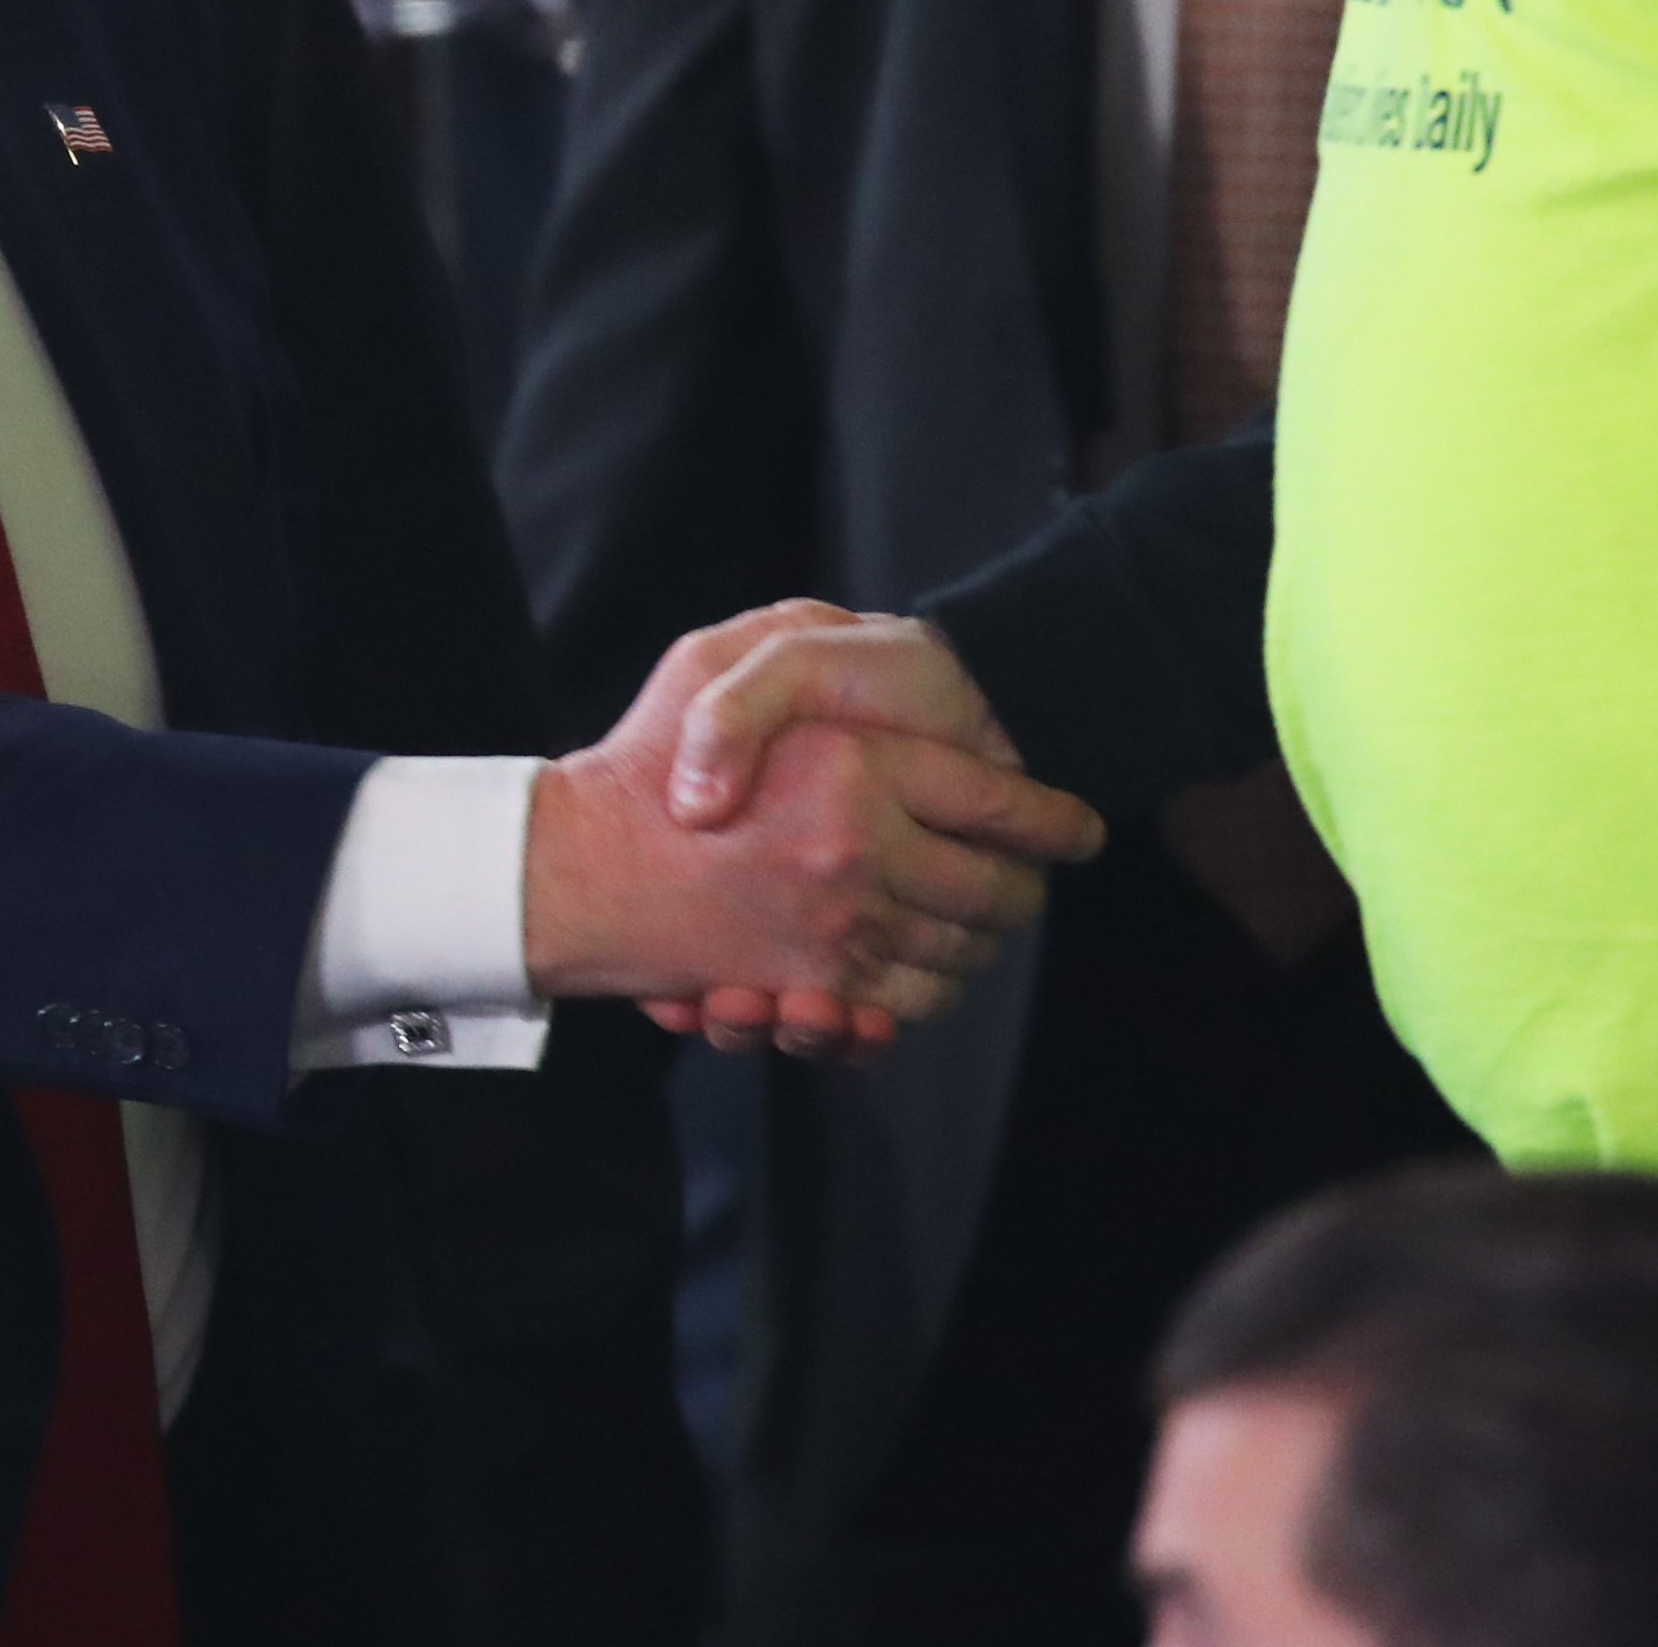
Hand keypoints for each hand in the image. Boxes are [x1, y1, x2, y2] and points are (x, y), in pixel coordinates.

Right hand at [525, 604, 1102, 1060]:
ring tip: (978, 925)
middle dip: (1025, 891)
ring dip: (980, 947)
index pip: (1005, 806)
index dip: (1056, 821)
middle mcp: (862, 853)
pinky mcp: (814, 985)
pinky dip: (926, 999)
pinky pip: (907, 1009)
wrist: (576, 867)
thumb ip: (790, 651)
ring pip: (962, 957)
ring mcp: (842, 929)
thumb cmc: (644, 752)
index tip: (1081, 830)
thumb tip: (872, 649)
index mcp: (858, 769)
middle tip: (1027, 880)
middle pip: (1001, 896)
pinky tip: (919, 972)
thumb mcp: (711, 658)